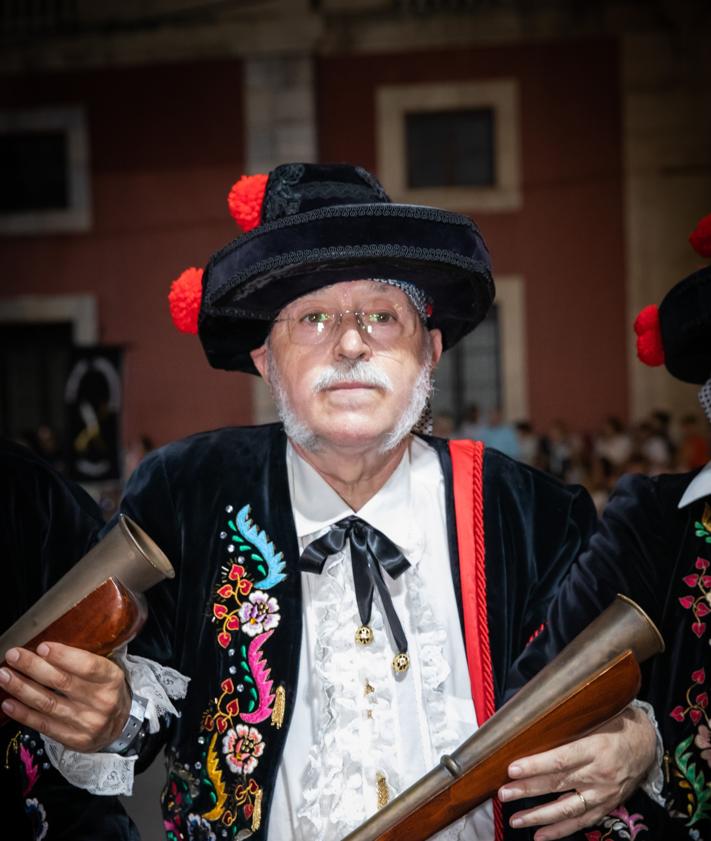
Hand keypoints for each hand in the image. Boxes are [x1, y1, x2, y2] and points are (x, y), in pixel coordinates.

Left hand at [0, 642, 130, 752]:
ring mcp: (87, 722)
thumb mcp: (107, 672)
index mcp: (112, 678)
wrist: (121, 726)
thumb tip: (47, 649)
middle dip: (34, 667)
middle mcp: (101, 700)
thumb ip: (84, 662)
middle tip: (13, 655)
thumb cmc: (107, 691)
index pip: (88, 665)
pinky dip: (24, 714)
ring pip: (48, 704)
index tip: (42, 647)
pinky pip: (44, 725)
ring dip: (22, 689)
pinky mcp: (74, 739)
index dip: (64, 656)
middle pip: (62, 682)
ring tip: (4, 675)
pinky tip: (8, 703)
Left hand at [498, 705, 656, 839]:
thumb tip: (535, 723)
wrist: (649, 742)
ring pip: (567, 809)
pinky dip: (561, 830)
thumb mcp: (597, 716)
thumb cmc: (618, 723)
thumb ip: (571, 724)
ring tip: (516, 819)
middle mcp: (599, 774)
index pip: (560, 760)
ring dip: (539, 816)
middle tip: (504, 794)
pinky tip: (541, 835)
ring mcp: (604, 794)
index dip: (535, 766)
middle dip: (528, 790)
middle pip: (558, 784)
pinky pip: (582, 822)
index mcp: (595, 748)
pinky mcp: (607, 806)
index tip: (512, 769)